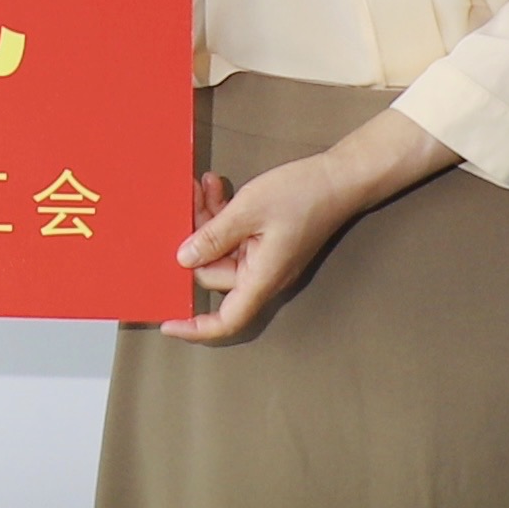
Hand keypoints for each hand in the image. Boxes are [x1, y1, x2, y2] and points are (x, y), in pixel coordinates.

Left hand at [162, 112, 455, 344]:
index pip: (226, 321)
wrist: (341, 179)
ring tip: (205, 187)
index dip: (196, 328)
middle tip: (191, 199)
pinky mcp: (268, 243)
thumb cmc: (301, 195)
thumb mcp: (249, 209)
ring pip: (222, 251)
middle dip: (197, 240)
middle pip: (215, 275)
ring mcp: (266, 259)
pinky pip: (236, 238)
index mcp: (261, 278)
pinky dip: (224, 217)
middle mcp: (263, 276)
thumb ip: (214, 236)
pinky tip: (218, 188)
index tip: (167, 323)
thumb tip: (183, 260)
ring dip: (209, 221)